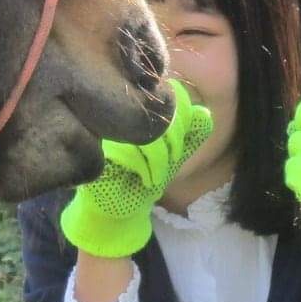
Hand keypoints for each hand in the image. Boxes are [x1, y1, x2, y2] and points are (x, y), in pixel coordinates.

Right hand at [59, 79, 213, 257]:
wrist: (123, 206)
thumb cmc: (146, 175)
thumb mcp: (175, 154)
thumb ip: (191, 134)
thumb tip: (204, 113)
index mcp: (136, 105)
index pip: (164, 95)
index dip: (181, 116)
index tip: (181, 144)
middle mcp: (117, 110)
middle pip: (154, 111)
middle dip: (173, 141)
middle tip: (174, 161)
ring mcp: (103, 130)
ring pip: (142, 132)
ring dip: (160, 159)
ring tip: (160, 175)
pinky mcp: (97, 153)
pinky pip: (127, 152)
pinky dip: (145, 168)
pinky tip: (148, 180)